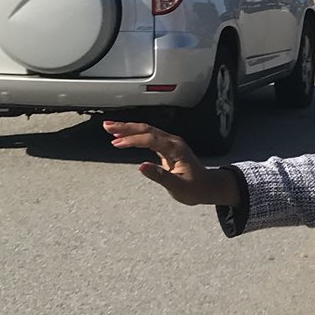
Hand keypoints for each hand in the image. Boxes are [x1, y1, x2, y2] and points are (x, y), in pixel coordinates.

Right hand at [104, 122, 239, 205]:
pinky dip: (134, 136)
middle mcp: (173, 142)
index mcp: (176, 149)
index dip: (133, 140)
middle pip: (147, 129)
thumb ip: (160, 176)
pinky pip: (148, 137)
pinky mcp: (166, 147)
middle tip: (107, 126)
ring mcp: (170, 143)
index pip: (151, 139)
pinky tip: (122, 137)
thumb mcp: (178, 187)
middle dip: (126, 127)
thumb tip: (141, 167)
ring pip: (146, 131)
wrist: (207, 187)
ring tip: (109, 128)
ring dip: (128, 129)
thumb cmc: (195, 188)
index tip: (116, 143)